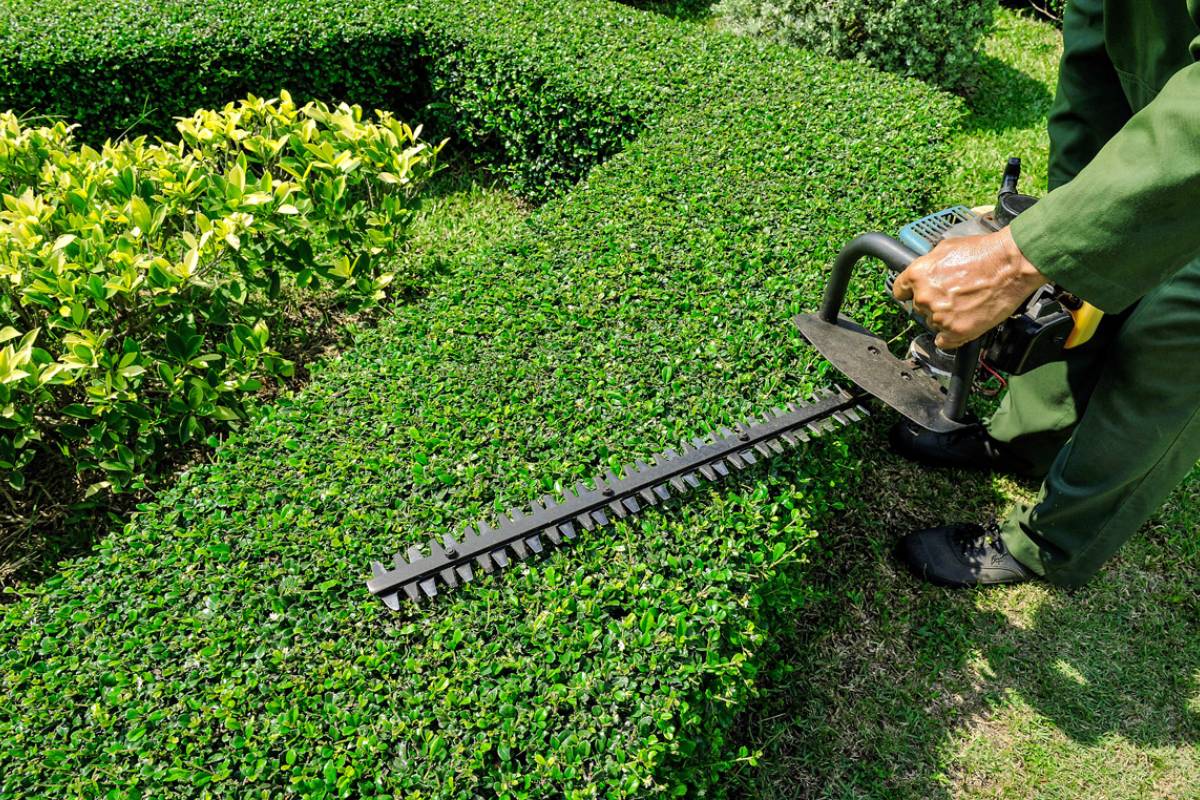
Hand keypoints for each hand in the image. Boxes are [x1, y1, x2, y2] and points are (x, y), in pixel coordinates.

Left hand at [891, 227, 1046, 349]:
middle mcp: (925, 297)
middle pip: (919, 307)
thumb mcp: (946, 248)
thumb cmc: (984, 253)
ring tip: (965, 304)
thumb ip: (929, 264)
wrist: (1011, 265)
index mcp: (918, 275)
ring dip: (945, 318)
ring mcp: (940, 316)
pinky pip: (944, 341)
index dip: (910, 292)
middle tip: (953, 295)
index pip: (900, 291)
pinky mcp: (957, 331)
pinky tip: (962, 323)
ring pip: (933, 323)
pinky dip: (951, 336)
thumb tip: (924, 272)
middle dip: (933, 302)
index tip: (916, 294)